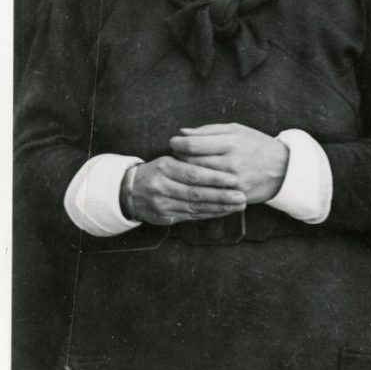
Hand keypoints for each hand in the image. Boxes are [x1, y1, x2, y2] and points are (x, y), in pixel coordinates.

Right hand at [127, 155, 246, 225]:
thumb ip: (190, 157)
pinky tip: (225, 211)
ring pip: (195, 207)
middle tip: (241, 195)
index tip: (233, 179)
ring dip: (219, 207)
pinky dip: (210, 214)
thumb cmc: (158, 170)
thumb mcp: (169, 158)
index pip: (193, 174)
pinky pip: (192, 216)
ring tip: (238, 204)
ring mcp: (163, 204)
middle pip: (196, 193)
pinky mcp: (165, 217)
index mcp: (165, 168)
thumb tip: (216, 152)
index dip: (214, 177)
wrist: (130, 190)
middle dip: (221, 195)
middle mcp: (162, 187)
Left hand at [170, 122, 288, 204]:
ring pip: (197, 180)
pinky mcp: (235, 196)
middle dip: (179, 158)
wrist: (283, 168)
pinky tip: (197, 182)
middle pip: (191, 163)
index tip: (174, 142)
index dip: (178, 143)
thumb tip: (182, 132)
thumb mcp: (236, 130)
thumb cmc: (257, 145)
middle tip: (178, 154)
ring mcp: (233, 181)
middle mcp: (231, 163)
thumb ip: (208, 130)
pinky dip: (199, 187)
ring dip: (186, 173)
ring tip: (185, 167)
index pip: (193, 145)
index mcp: (230, 143)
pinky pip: (209, 193)